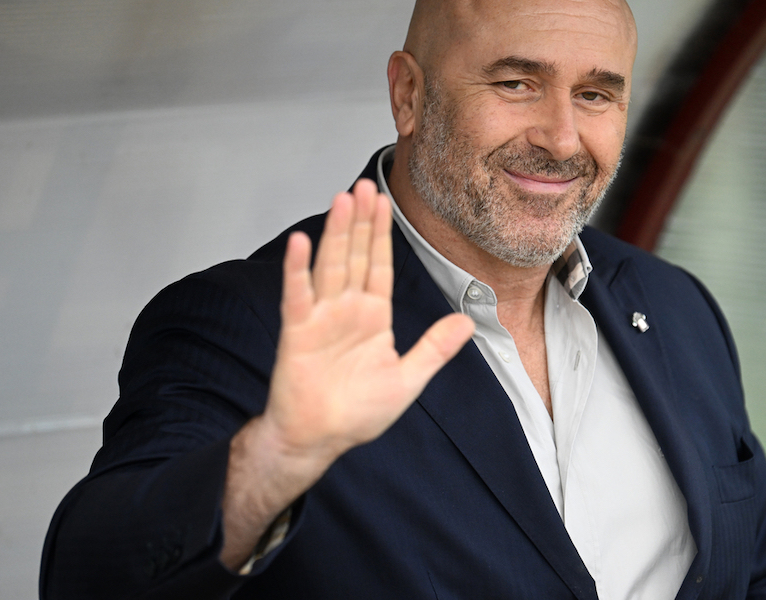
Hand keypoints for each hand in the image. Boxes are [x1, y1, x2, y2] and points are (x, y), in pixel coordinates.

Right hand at [220, 179, 472, 568]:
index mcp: (372, 317)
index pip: (380, 266)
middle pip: (355, 256)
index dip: (382, 234)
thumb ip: (435, 348)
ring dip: (336, 233)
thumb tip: (468, 323)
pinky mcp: (298, 332)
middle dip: (361, 222)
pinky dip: (298, 269)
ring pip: (330, 266)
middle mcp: (346, 310)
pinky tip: (302, 242)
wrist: (319, 439)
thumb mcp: (408, 379)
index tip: (384, 202)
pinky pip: (299, 295)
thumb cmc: (356, 413)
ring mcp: (321, 318)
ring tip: (343, 200)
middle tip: (364, 186)